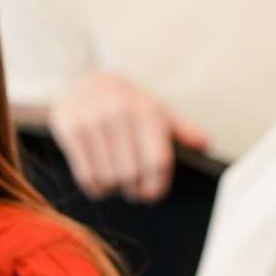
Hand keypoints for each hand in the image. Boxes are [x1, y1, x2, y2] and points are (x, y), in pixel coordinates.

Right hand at [49, 71, 206, 201]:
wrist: (89, 82)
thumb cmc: (130, 105)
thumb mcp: (159, 112)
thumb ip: (183, 130)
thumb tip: (206, 145)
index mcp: (146, 111)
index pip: (157, 162)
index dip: (156, 186)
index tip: (152, 194)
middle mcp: (118, 113)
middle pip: (130, 174)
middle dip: (134, 190)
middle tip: (133, 189)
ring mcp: (91, 120)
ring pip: (107, 178)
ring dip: (114, 189)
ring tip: (116, 183)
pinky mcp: (69, 128)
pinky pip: (85, 175)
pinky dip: (95, 188)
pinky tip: (100, 182)